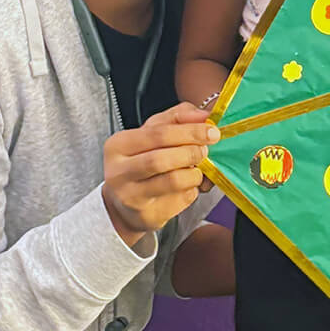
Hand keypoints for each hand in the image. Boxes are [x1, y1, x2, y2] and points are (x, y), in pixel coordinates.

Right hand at [102, 102, 219, 246]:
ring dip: (195, 174)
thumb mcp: (152, 135)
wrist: (125, 205)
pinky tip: (188, 186)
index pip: (158, 133)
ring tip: (197, 170)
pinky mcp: (147, 215)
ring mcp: (131, 197)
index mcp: (118, 145)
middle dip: (191, 152)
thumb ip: (176, 118)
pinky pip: (181, 199)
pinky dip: (192, 190)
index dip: (190, 131)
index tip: (211, 131)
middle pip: (162, 158)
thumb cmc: (140, 163)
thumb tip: (204, 115)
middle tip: (205, 150)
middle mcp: (119, 172)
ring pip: (174, 180)